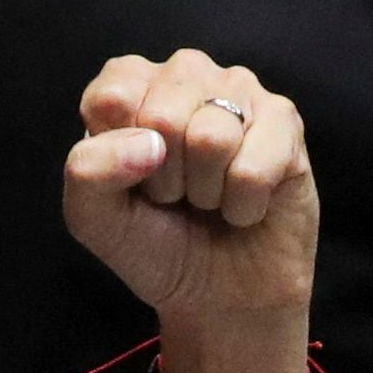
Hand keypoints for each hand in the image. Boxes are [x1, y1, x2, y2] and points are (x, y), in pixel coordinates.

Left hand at [64, 51, 317, 332]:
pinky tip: (245, 206)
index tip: (136, 183)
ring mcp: (239, 91)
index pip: (113, 97)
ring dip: (207, 193)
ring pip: (211, 137)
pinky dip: (243, 207)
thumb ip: (88, 170)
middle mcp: (185, 74)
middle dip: (167, 180)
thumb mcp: (95, 218)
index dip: (120, 159)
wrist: (219, 298)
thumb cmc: (157, 248)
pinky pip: (253, 168)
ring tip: (211, 199)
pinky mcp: (284, 122)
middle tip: (179, 197)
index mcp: (132, 84)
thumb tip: (150, 144)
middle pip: (164, 116)